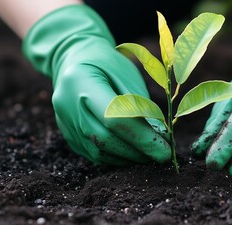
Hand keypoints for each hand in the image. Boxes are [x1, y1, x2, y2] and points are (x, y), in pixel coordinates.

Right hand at [23, 5, 169, 164]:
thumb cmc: (107, 65)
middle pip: (105, 140)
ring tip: (150, 154)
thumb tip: (160, 138)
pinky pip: (94, 155)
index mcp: (82, 81)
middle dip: (137, 152)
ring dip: (128, 158)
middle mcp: (68, 105)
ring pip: (99, 152)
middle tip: (162, 155)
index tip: (166, 151)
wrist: (74, 59)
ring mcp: (65, 123)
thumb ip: (141, 106)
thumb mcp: (127, 76)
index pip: (115, 118)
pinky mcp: (68, 136)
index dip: (143, 139)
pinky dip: (117, 157)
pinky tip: (133, 152)